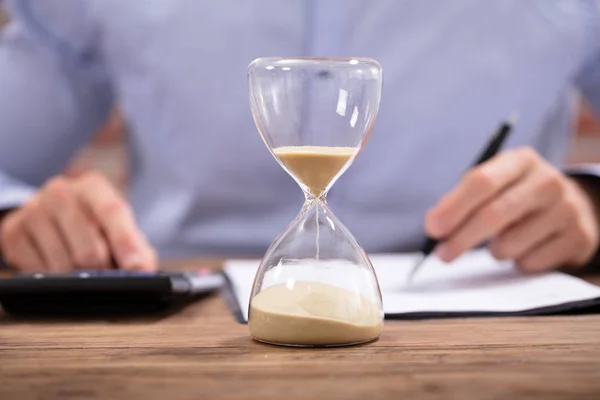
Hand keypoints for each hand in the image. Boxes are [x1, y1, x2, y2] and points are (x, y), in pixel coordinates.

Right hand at [0, 172, 156, 272]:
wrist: (50, 214)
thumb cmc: (94, 225)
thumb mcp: (119, 228)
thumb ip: (138, 248)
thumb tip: (143, 270)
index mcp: (93, 186)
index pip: (112, 213)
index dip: (126, 244)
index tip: (136, 269)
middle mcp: (61, 191)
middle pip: (89, 248)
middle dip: (102, 271)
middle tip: (105, 276)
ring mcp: (33, 210)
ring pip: (63, 264)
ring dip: (77, 278)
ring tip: (82, 272)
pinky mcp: (12, 232)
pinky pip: (37, 271)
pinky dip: (52, 279)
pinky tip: (57, 269)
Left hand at [425, 147, 599, 271]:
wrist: (572, 205)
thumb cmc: (517, 195)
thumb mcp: (496, 183)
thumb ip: (463, 199)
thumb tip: (434, 226)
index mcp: (521, 160)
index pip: (482, 181)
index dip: (453, 207)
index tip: (432, 228)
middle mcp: (547, 181)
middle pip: (494, 214)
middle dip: (461, 238)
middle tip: (441, 254)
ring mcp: (567, 210)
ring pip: (510, 245)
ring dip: (493, 251)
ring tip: (500, 241)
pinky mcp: (578, 238)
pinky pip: (529, 263)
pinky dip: (517, 262)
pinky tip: (525, 248)